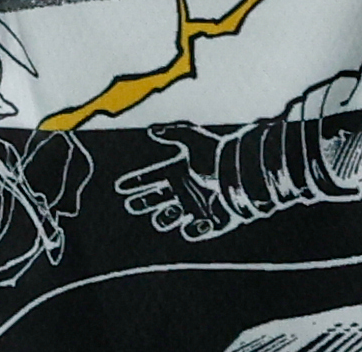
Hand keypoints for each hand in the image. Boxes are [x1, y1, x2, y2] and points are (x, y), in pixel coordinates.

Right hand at [108, 123, 241, 240]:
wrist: (242, 175)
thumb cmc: (216, 155)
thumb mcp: (192, 137)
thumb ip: (172, 133)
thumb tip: (151, 130)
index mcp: (179, 171)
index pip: (151, 178)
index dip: (136, 182)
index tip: (120, 187)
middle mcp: (185, 190)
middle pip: (156, 200)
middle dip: (143, 202)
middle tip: (132, 205)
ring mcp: (196, 207)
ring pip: (169, 218)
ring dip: (164, 218)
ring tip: (168, 213)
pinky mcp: (210, 222)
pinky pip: (194, 231)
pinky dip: (193, 230)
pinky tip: (198, 222)